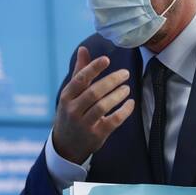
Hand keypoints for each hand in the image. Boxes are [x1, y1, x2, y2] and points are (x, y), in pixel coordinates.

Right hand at [51, 46, 134, 163]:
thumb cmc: (71, 113)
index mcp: (66, 97)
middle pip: (94, 92)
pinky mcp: (96, 135)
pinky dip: (124, 111)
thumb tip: (83, 49)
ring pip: (103, 107)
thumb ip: (79, 72)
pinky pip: (113, 121)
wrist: (66, 145)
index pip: (80, 80)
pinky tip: (130, 103)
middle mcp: (73, 110)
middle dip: (111, 81)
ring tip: (127, 88)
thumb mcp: (71, 94)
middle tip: (125, 73)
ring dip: (118, 95)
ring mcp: (84, 124)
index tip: (106, 59)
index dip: (93, 68)